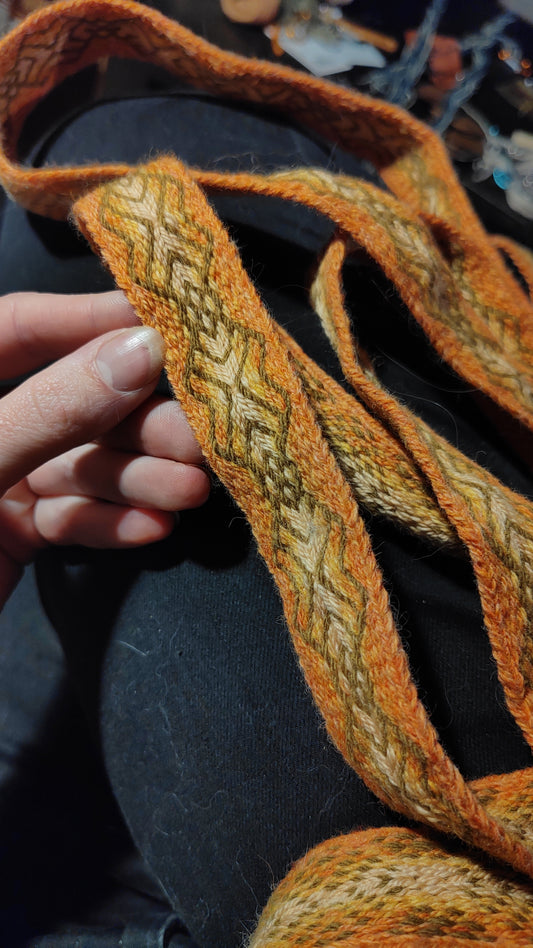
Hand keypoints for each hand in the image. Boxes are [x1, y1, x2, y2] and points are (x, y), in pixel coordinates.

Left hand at [0, 291, 208, 608]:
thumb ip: (48, 411)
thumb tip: (139, 350)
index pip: (15, 328)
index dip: (89, 321)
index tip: (165, 327)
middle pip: (62, 403)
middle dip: (132, 422)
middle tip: (197, 437)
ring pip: (73, 467)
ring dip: (134, 480)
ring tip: (190, 492)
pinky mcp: (5, 537)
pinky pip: (63, 519)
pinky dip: (107, 525)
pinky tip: (152, 529)